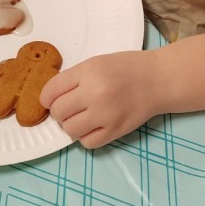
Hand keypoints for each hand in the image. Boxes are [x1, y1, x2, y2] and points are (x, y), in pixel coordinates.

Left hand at [40, 50, 160, 148]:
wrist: (159, 79)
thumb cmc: (128, 67)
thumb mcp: (98, 62)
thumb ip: (75, 77)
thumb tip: (52, 96)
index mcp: (89, 71)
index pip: (52, 89)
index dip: (45, 97)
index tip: (48, 100)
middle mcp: (95, 93)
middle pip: (58, 111)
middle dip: (58, 111)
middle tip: (67, 108)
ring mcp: (105, 114)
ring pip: (70, 129)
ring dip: (70, 125)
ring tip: (79, 118)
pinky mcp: (115, 131)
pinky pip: (87, 142)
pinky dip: (85, 137)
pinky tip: (92, 126)